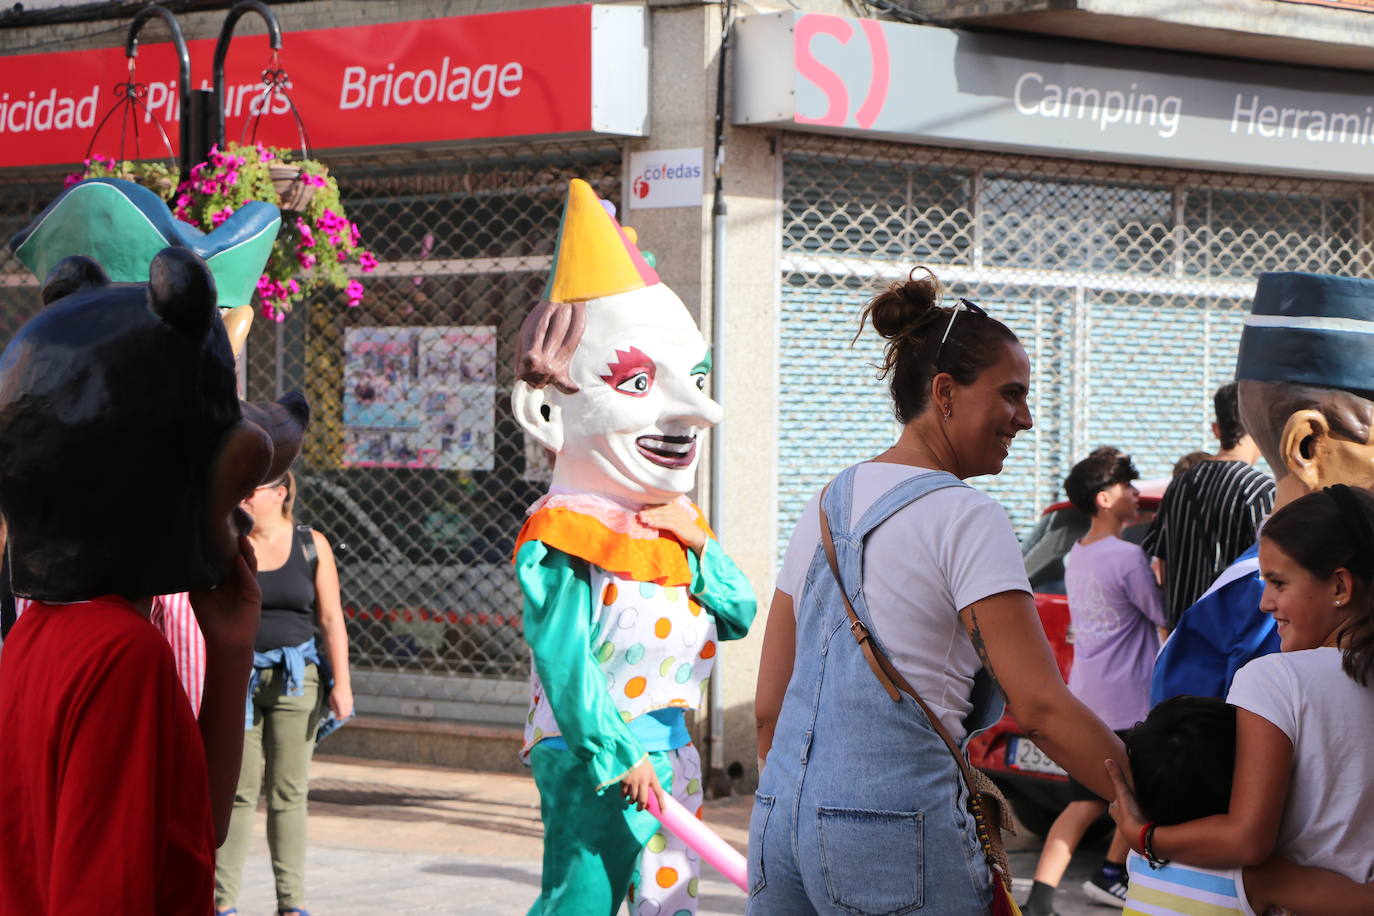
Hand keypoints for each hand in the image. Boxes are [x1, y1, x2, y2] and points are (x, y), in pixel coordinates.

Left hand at [189, 535, 261, 649]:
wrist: (225, 642)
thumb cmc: (211, 620)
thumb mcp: (199, 595)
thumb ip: (197, 579)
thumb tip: (188, 561)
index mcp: (226, 581)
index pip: (226, 559)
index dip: (224, 546)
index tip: (218, 531)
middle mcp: (238, 581)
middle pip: (239, 558)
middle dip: (237, 544)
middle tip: (232, 527)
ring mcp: (248, 586)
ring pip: (248, 564)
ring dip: (245, 551)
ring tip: (240, 537)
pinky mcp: (254, 594)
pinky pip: (249, 577)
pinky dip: (244, 567)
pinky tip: (239, 557)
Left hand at [329, 683, 354, 719]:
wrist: (342, 683)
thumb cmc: (335, 691)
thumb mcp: (331, 699)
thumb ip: (334, 707)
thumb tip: (336, 714)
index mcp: (340, 701)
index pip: (343, 713)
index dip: (339, 717)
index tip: (336, 717)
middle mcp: (347, 701)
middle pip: (347, 714)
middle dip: (342, 716)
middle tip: (337, 716)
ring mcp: (350, 701)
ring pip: (350, 711)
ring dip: (345, 714)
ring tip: (340, 712)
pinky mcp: (352, 700)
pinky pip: (351, 708)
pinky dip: (347, 710)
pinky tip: (343, 708)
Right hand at [620, 758, 665, 812]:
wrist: (627, 750)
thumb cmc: (639, 760)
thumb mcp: (648, 768)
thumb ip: (649, 779)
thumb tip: (646, 794)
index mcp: (652, 776)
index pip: (659, 792)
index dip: (662, 803)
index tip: (663, 812)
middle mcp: (644, 780)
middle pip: (643, 800)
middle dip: (641, 807)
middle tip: (639, 809)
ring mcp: (633, 781)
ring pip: (633, 798)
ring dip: (631, 801)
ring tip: (630, 800)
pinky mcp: (624, 781)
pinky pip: (624, 794)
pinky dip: (624, 796)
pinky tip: (624, 795)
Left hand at [638, 503, 706, 553]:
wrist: (695, 536)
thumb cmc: (683, 527)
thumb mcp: (675, 518)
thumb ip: (666, 514)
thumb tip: (651, 514)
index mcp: (676, 506)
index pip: (662, 504)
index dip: (652, 506)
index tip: (643, 507)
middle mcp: (677, 510)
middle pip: (661, 510)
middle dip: (650, 512)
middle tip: (640, 514)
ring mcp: (679, 517)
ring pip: (662, 516)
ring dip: (652, 517)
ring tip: (643, 519)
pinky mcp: (679, 526)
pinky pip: (666, 523)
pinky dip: (658, 523)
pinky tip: (651, 524)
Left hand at [1105, 758, 1147, 848]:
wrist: (1141, 835)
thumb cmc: (1128, 813)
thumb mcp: (1122, 792)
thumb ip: (1116, 777)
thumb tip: (1107, 760)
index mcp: (1114, 810)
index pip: (1114, 800)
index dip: (1117, 794)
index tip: (1121, 788)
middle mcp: (1121, 819)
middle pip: (1124, 807)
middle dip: (1128, 802)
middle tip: (1133, 795)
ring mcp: (1132, 824)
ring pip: (1134, 814)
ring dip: (1138, 809)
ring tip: (1144, 802)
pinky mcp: (1143, 828)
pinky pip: (1144, 819)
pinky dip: (1147, 815)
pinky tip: (1153, 812)